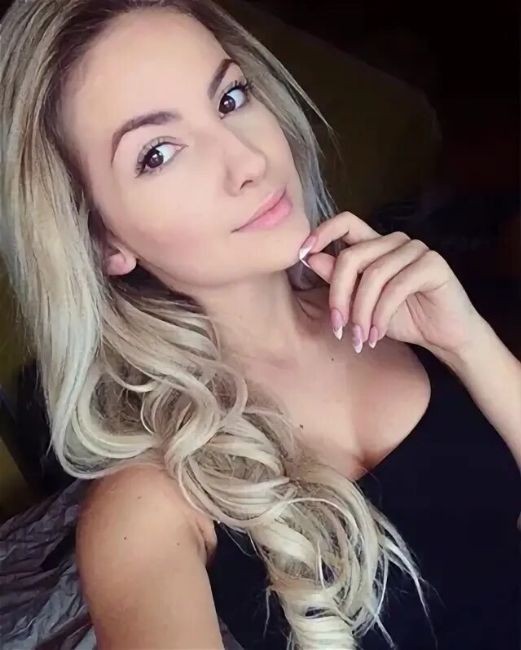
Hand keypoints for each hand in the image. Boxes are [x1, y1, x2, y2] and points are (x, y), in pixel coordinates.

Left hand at [298, 211, 482, 354]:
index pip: (345, 222)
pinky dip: (381, 315)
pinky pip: (396, 287)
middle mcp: (394, 241)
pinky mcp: (433, 264)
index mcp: (375, 245)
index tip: (302, 253)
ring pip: (373, 275)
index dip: (322, 232)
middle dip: (339, 296)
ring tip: (360, 338)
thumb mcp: (362, 301)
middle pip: (351, 256)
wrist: (443, 336)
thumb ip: (339, 280)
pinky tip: (377, 334)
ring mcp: (415, 249)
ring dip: (362, 312)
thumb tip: (311, 258)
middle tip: (338, 328)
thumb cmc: (402, 317)